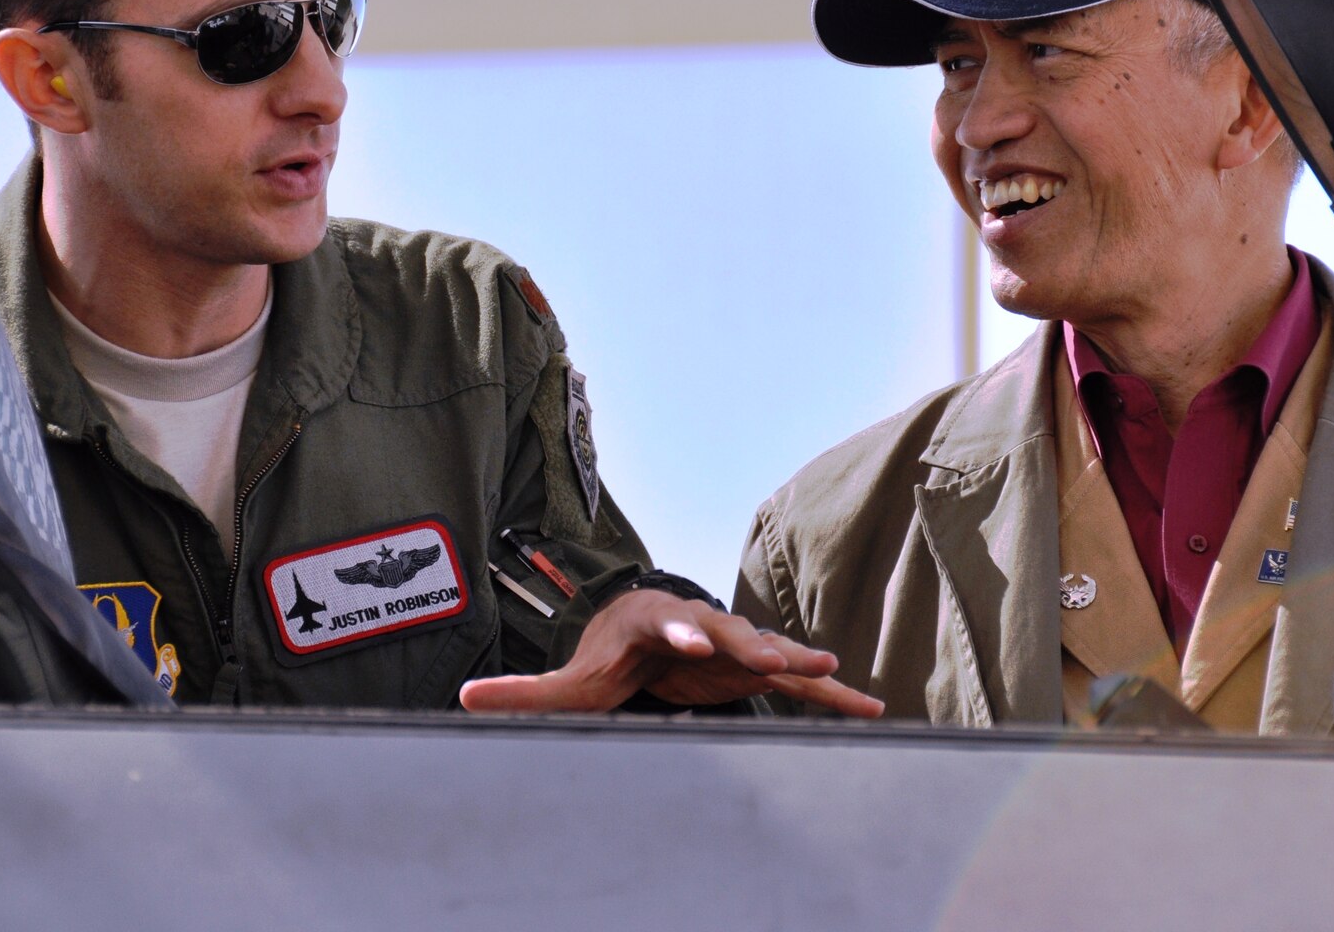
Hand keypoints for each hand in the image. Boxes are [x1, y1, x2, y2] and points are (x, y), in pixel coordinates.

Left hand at [457, 588, 883, 717]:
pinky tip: (869, 709)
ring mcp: (731, 646)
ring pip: (767, 652)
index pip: (666, 625)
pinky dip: (830, 694)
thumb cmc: (607, 655)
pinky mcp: (755, 669)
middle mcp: (699, 625)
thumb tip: (464, 697)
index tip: (689, 636)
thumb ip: (520, 692)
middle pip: (725, 632)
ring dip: (796, 661)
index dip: (677, 631)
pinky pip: (797, 682)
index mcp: (653, 623)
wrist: (644, 631)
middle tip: (771, 655)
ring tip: (829, 671)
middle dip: (747, 642)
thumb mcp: (566, 678)